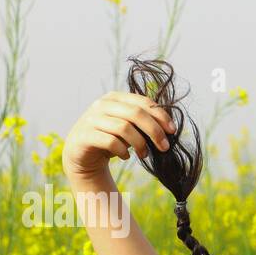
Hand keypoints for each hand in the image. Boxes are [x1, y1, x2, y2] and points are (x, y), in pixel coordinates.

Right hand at [63, 91, 177, 181]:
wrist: (82, 153)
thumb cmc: (111, 138)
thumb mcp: (128, 127)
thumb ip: (143, 122)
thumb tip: (169, 128)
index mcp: (115, 98)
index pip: (143, 102)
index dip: (160, 116)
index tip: (172, 131)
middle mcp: (102, 105)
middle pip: (135, 114)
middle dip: (154, 131)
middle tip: (164, 147)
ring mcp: (92, 119)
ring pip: (124, 128)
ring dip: (140, 144)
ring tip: (144, 155)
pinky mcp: (85, 135)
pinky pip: (111, 142)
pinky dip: (123, 151)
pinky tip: (126, 156)